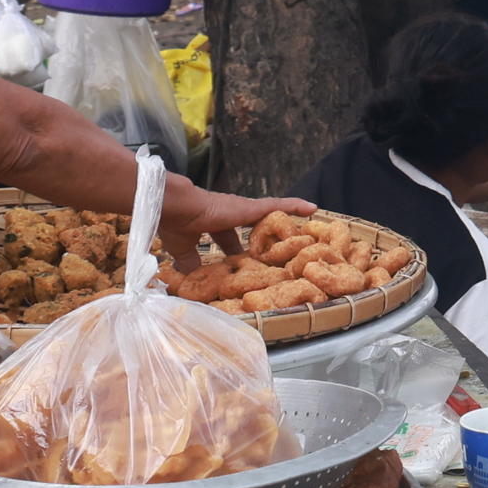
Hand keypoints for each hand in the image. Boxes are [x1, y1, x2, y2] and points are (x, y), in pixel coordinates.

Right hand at [159, 178, 300, 252]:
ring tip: (304, 227)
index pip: (230, 238)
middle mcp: (230, 214)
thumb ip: (189, 263)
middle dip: (266, 239)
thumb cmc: (175, 225)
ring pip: (271, 214)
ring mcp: (242, 209)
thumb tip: (189, 281)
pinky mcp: (250, 207)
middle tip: (280, 251)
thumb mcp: (183, 250)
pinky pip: (278, 206)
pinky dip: (295, 206)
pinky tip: (311, 208)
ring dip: (286, 221)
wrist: (176, 206)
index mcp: (213, 224)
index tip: (245, 261)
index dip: (237, 250)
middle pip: (255, 228)